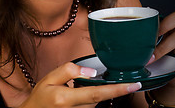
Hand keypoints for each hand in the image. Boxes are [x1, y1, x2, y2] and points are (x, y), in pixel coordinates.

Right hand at [19, 62, 141, 107]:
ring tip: (86, 88)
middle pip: (101, 96)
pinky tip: (87, 93)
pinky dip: (94, 97)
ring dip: (99, 92)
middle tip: (114, 81)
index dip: (118, 89)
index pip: (97, 93)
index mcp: (66, 98)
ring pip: (97, 101)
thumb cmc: (41, 98)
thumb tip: (91, 71)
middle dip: (108, 87)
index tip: (134, 85)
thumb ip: (69, 70)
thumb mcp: (49, 79)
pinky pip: (93, 105)